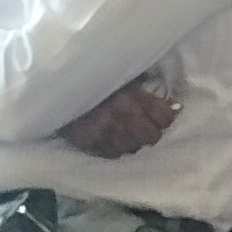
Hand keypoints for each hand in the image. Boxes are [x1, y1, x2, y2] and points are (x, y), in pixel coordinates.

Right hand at [58, 75, 180, 157]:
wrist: (58, 85)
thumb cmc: (97, 79)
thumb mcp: (123, 77)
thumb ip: (145, 90)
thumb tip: (174, 106)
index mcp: (129, 94)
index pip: (162, 116)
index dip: (165, 119)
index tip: (163, 119)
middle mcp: (118, 113)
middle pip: (149, 136)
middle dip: (151, 134)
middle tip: (148, 131)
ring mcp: (101, 129)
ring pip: (131, 147)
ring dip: (134, 144)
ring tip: (131, 137)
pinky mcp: (86, 140)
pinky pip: (110, 154)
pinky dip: (116, 150)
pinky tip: (115, 143)